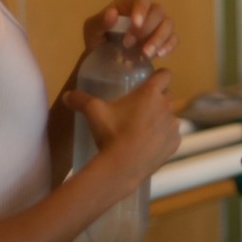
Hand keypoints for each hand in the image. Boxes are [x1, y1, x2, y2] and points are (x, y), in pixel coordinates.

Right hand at [64, 69, 179, 181]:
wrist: (123, 167)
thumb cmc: (111, 133)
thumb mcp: (93, 112)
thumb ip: (80, 99)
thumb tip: (66, 95)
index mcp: (151, 93)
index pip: (165, 74)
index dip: (158, 76)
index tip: (149, 82)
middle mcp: (167, 106)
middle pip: (167, 94)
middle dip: (156, 98)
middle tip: (139, 107)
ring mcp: (173, 126)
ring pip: (170, 115)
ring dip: (160, 118)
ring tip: (142, 128)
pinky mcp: (175, 143)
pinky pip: (171, 134)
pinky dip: (163, 137)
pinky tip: (148, 144)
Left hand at [82, 0, 177, 60]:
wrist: (103, 59)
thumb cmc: (98, 39)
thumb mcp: (92, 30)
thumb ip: (100, 21)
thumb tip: (113, 13)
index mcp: (129, 3)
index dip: (142, 9)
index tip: (135, 25)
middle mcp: (147, 11)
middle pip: (158, 12)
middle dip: (147, 29)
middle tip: (129, 44)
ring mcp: (157, 25)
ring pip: (168, 24)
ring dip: (159, 39)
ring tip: (145, 54)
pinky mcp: (163, 40)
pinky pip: (174, 39)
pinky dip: (169, 46)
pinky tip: (159, 56)